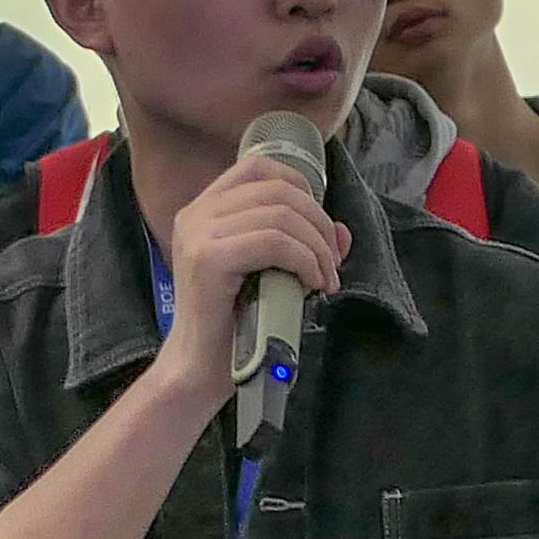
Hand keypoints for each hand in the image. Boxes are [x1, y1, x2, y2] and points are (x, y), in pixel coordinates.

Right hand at [150, 154, 345, 399]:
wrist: (200, 370)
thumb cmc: (234, 326)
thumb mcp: (272, 275)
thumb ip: (301, 247)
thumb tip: (342, 231)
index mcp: (203, 210)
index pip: (259, 168)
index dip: (301, 188)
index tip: (317, 229)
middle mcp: (196, 215)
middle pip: (278, 190)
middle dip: (319, 224)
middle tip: (331, 263)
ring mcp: (198, 235)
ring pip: (281, 215)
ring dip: (316, 248)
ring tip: (324, 279)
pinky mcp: (208, 260)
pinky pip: (273, 242)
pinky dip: (304, 260)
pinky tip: (311, 284)